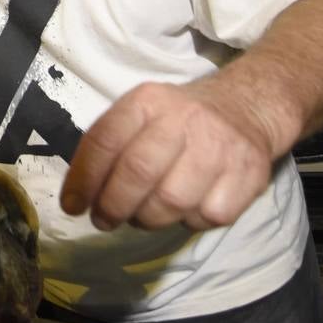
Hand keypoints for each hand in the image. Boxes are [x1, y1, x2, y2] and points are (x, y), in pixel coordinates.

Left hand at [61, 80, 277, 231]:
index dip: (83, 178)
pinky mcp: (249, 174)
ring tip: (144, 215)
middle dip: (113, 206)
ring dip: (149, 219)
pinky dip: (189, 222)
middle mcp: (184, 118)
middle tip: (104, 220)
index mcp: (148, 101)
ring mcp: (220, 146)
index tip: (73, 206)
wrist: (244, 108)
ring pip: (172, 201)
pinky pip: (207, 216)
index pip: (105, 140)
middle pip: (138, 172)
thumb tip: (79, 197)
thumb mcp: (140, 115)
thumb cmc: (178, 121)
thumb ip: (110, 148)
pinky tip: (186, 208)